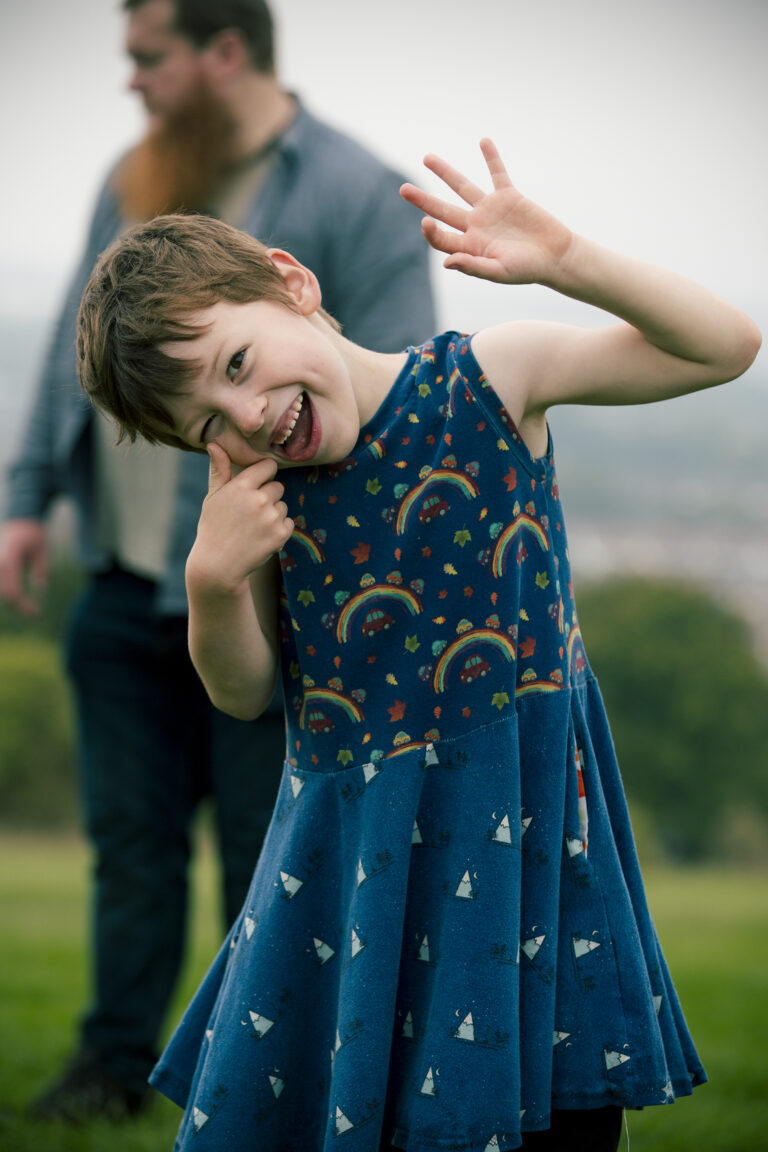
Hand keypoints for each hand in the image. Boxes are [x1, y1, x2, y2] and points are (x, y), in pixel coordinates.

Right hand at [0, 519, 48, 614]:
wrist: (20, 520)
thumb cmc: (33, 535)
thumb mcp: (41, 551)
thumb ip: (41, 570)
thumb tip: (41, 589)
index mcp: (10, 559)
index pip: (13, 592)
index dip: (23, 606)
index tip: (36, 613)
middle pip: (5, 595)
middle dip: (18, 606)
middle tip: (34, 612)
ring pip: (0, 591)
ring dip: (11, 599)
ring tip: (26, 605)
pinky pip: (1, 584)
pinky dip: (6, 590)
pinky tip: (18, 596)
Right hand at [186, 443, 292, 594]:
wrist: (218, 566)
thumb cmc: (213, 528)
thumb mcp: (212, 498)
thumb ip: (219, 470)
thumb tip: (214, 443)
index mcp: (241, 486)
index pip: (268, 466)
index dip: (264, 474)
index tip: (257, 484)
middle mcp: (258, 499)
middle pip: (277, 486)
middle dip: (267, 496)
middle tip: (250, 513)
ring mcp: (271, 517)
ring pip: (283, 505)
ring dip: (273, 514)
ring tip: (253, 528)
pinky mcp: (280, 534)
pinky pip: (289, 522)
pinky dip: (279, 529)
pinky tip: (261, 538)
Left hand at [400, 138, 572, 285]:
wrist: (555, 256)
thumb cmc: (527, 270)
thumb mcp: (499, 272)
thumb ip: (473, 267)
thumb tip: (446, 262)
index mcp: (470, 246)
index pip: (441, 238)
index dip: (430, 231)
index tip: (425, 221)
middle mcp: (475, 226)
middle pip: (443, 210)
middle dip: (423, 200)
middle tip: (403, 189)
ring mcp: (490, 210)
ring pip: (462, 187)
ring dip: (445, 172)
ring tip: (426, 158)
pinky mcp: (509, 197)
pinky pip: (497, 173)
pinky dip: (491, 158)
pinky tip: (483, 141)